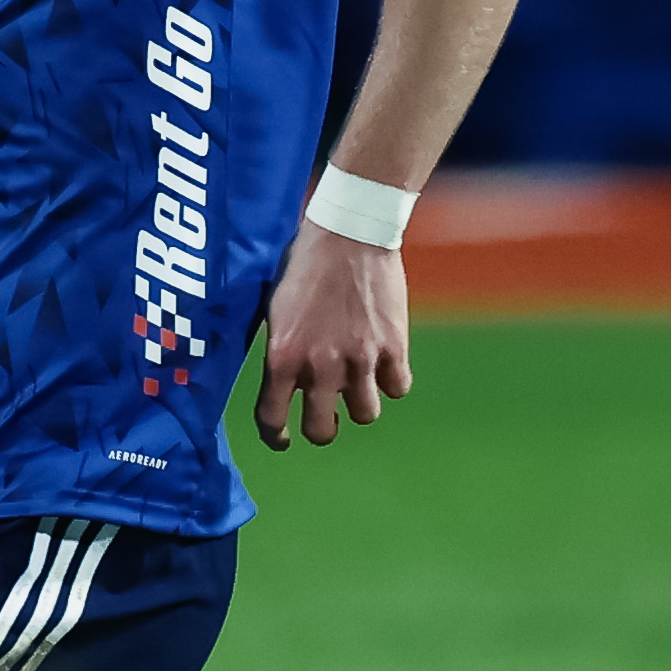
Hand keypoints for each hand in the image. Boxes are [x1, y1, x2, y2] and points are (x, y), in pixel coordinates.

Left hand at [252, 226, 411, 451]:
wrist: (349, 231)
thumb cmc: (305, 262)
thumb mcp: (276, 310)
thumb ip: (282, 350)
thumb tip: (283, 381)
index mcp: (281, 356)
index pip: (272, 418)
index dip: (276, 436)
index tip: (283, 439)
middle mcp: (319, 366)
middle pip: (322, 431)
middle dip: (322, 428)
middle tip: (326, 416)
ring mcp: (360, 360)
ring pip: (366, 415)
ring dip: (361, 404)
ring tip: (359, 384)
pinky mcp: (394, 347)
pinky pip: (397, 388)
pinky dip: (392, 381)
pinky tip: (385, 365)